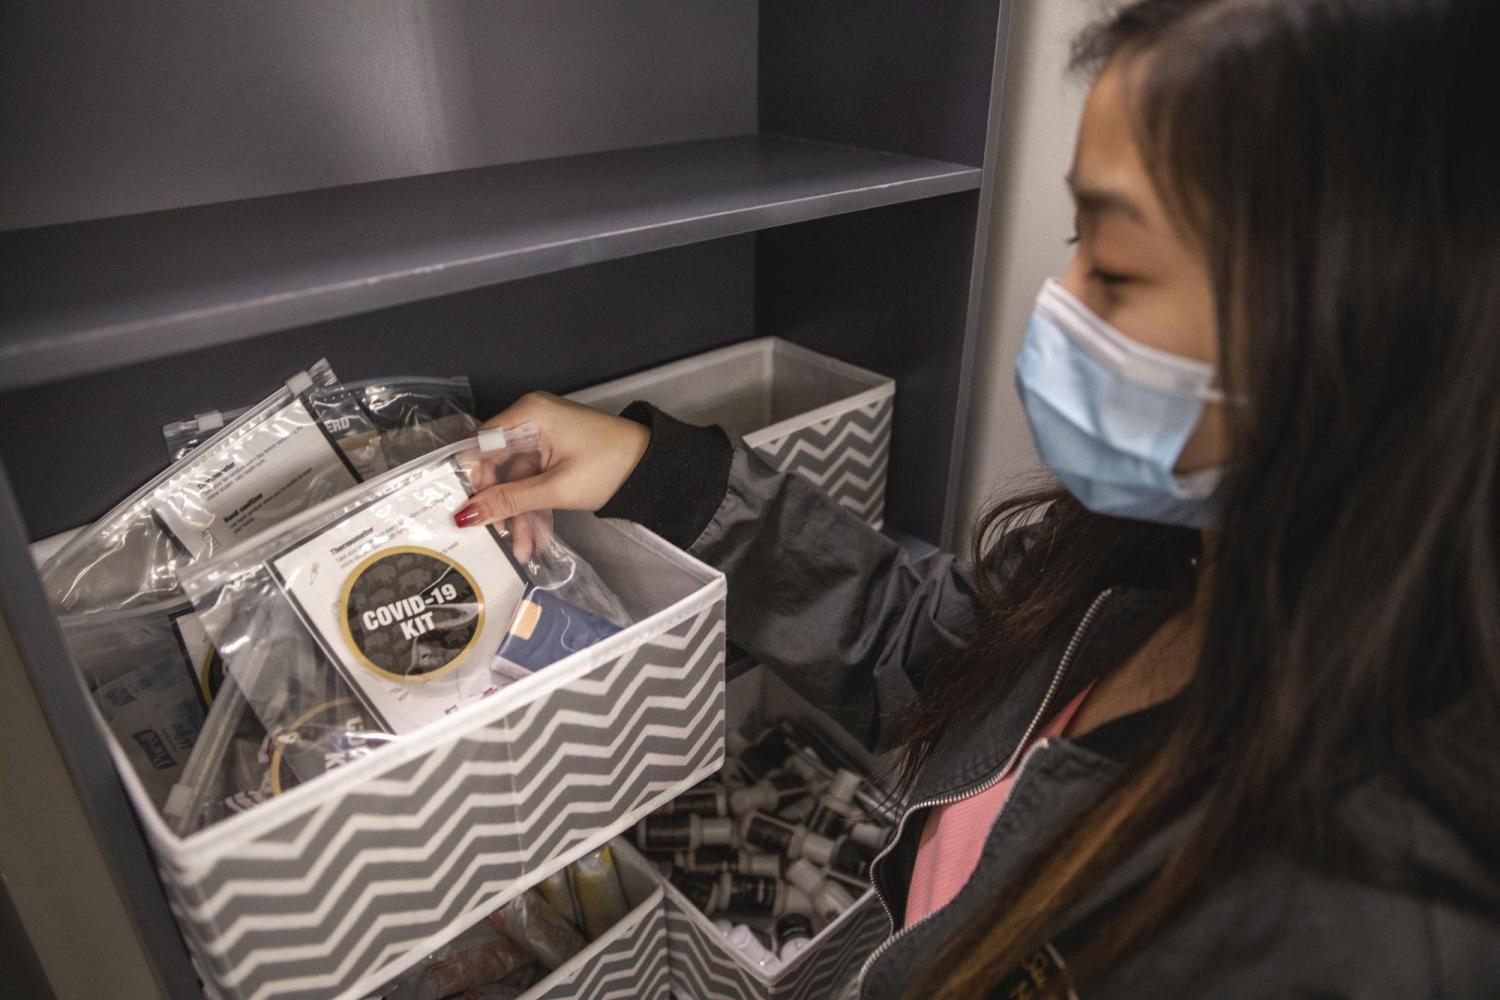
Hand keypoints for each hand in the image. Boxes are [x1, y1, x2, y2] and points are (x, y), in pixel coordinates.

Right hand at [453, 392, 649, 560]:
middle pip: (500, 467)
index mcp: (529, 415)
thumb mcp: (556, 488)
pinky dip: (536, 509)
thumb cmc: (610, 467)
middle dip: (502, 507)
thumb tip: (465, 514)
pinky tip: (535, 541)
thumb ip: (509, 501)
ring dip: (521, 516)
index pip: (481, 446)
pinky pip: (536, 483)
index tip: (470, 513)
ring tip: (523, 552)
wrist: (655, 469)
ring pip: (519, 482)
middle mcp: (532, 421)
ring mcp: (545, 439)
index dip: (474, 480)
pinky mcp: (557, 455)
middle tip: (498, 539)